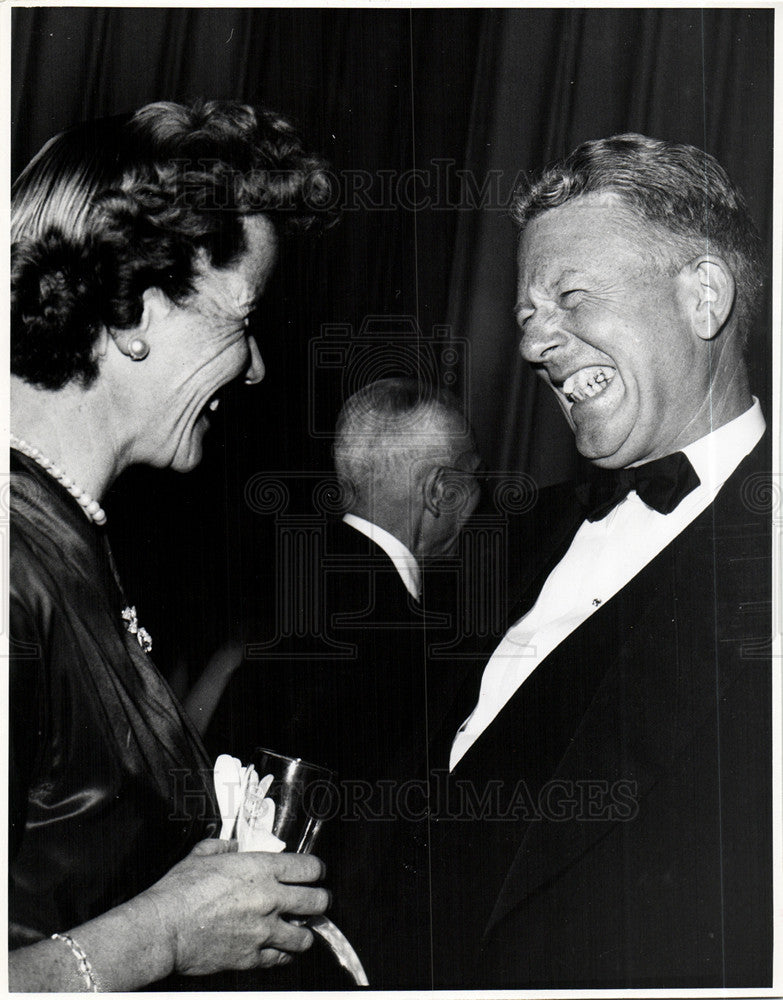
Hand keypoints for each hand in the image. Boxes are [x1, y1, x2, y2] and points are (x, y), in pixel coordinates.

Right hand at [141, 839, 328, 975]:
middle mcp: (270, 899)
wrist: (163, 929)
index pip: (309, 868)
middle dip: (321, 900)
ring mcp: (264, 930)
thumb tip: (234, 847)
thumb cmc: (180, 890)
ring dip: (304, 932)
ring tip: (298, 929)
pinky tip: (278, 948)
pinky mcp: (252, 957)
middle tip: (316, 901)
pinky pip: (281, 959)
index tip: (316, 873)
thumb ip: (225, 847)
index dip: (317, 870)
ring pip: (304, 937)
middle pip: (318, 901)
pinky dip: (283, 954)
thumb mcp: (202, 854)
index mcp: (261, 869)